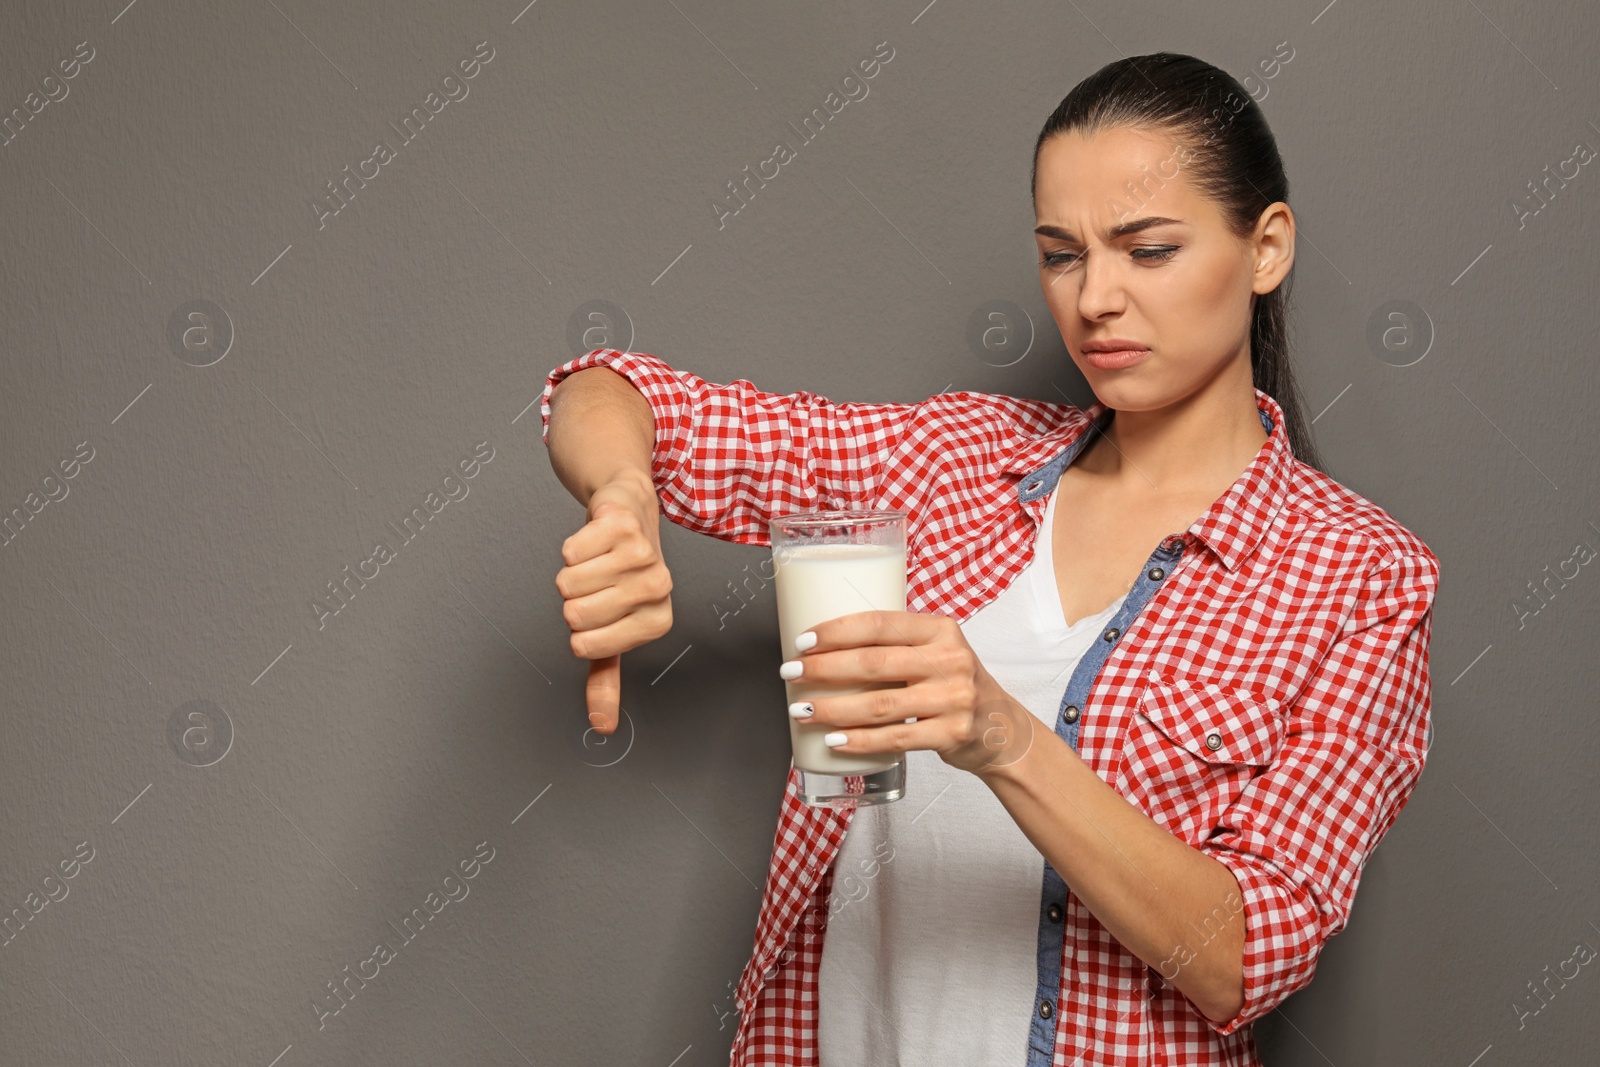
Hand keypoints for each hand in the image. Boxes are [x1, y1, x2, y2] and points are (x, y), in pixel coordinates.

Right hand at [555, 470, 672, 733]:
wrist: (629, 510)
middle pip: (574, 613)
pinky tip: (595, 538)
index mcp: (656, 621)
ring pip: (569, 581)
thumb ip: (607, 678)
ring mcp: (644, 553)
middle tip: (597, 583)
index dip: (579, 631)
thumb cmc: (621, 574)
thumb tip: (602, 725)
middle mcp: (657, 588)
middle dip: (573, 599)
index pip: (586, 645)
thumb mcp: (616, 629)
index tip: (600, 613)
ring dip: (571, 571)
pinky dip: (572, 544)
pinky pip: (572, 548)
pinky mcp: (624, 523)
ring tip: (596, 561)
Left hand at [778, 610, 1038, 776]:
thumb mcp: (937, 651)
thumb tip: (826, 645)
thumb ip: (897, 644)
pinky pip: (896, 738)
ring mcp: (954, 698)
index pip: (881, 623)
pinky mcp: (952, 733)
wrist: (1002, 728)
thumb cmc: (952, 684)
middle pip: (874, 663)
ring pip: (880, 704)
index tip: (803, 641)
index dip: (837, 631)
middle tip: (791, 673)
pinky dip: (860, 741)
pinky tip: (834, 740)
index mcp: (941, 629)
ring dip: (834, 708)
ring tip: (802, 710)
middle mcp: (950, 659)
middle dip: (824, 669)